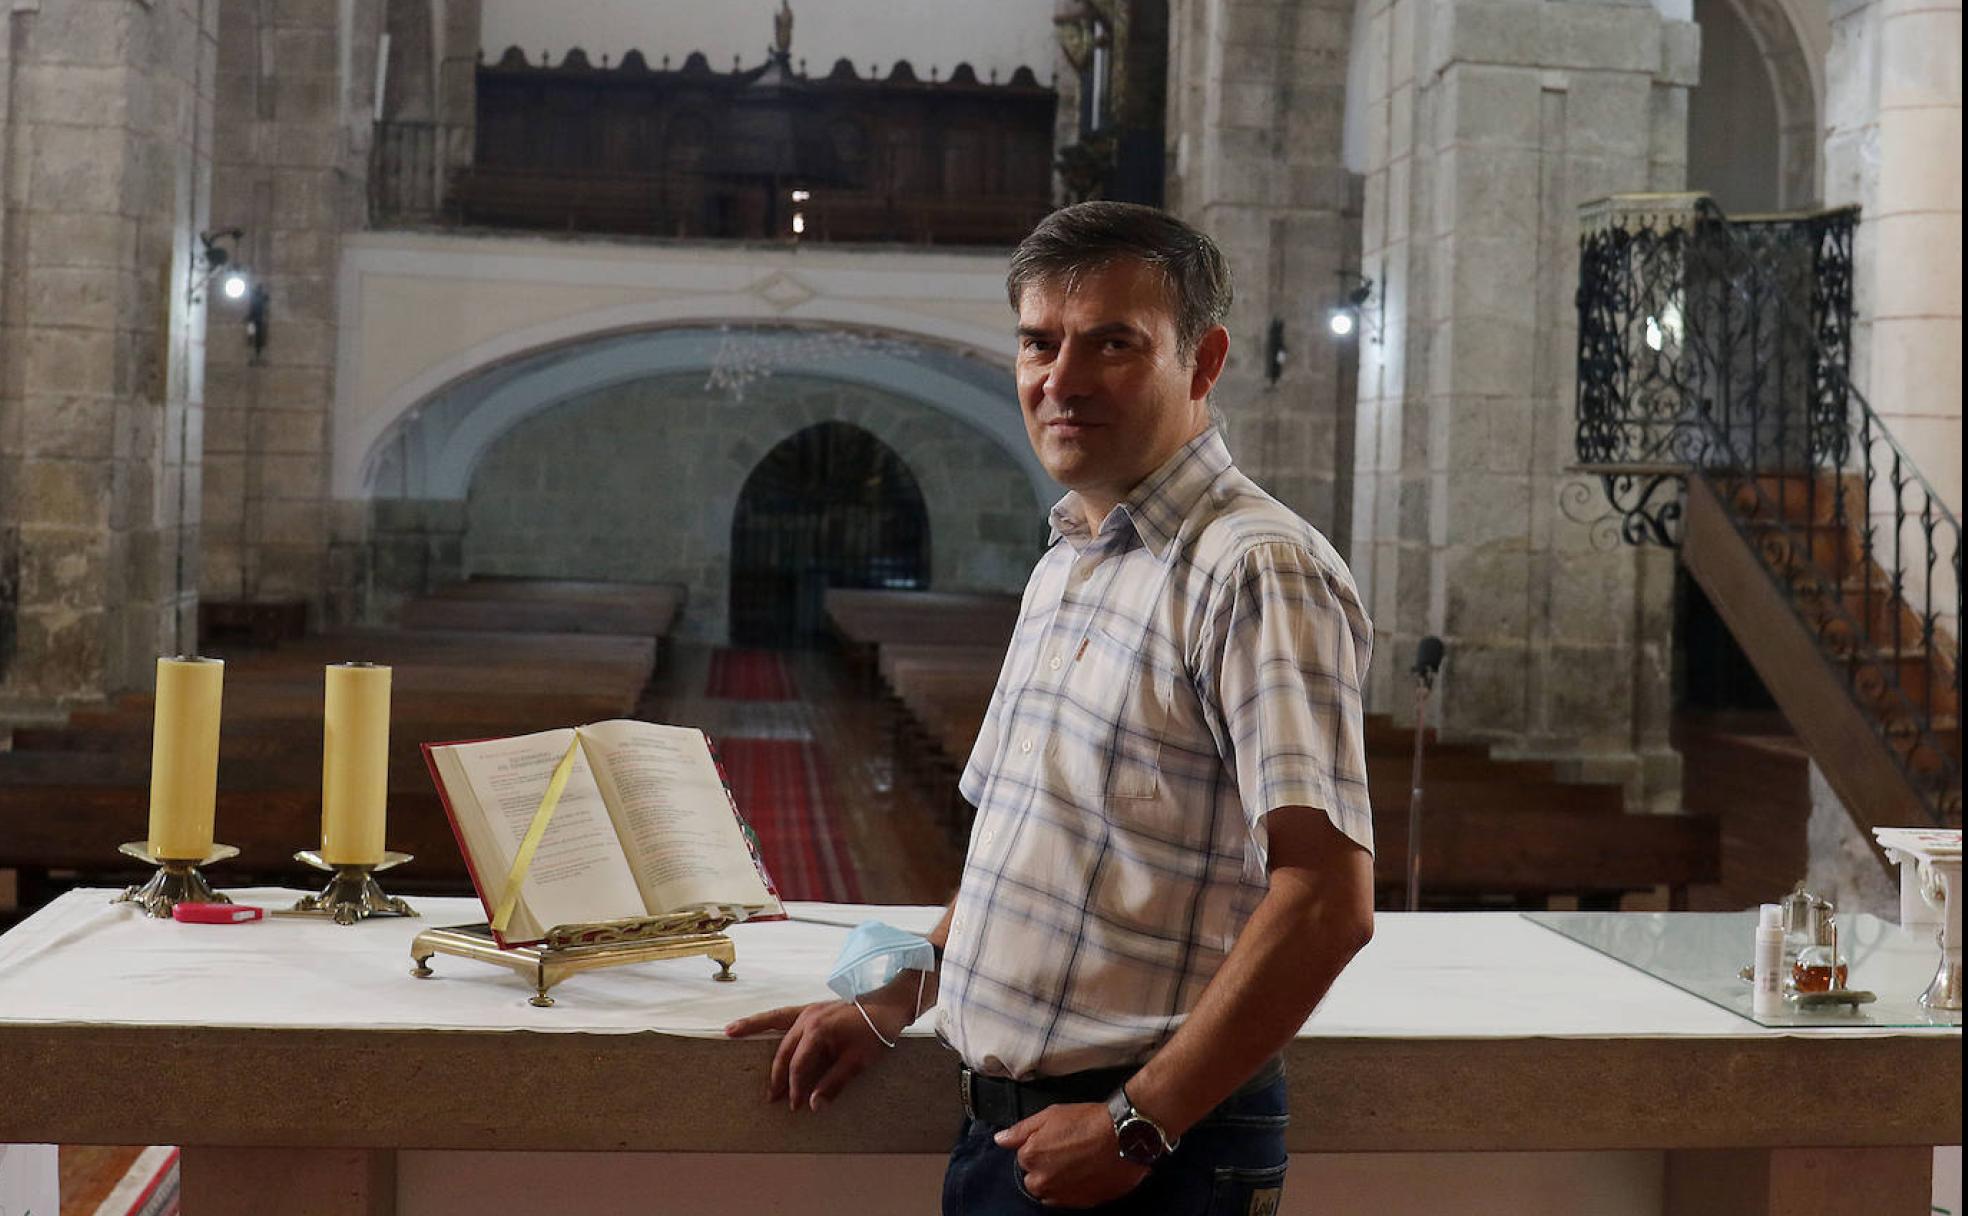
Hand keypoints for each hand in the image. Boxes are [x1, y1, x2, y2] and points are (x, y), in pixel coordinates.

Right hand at [723, 997, 905, 1111]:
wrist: (888, 1006)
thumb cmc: (875, 1033)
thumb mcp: (858, 1062)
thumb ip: (834, 1084)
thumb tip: (815, 1106)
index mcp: (818, 1031)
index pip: (798, 1066)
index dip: (795, 1088)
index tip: (796, 1105)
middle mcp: (807, 1018)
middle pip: (785, 1051)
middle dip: (777, 1075)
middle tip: (771, 1097)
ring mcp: (807, 1011)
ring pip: (774, 1022)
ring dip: (752, 1028)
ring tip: (729, 1032)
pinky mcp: (810, 1009)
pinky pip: (782, 1014)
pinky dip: (765, 1018)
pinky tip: (751, 1021)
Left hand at [995, 1102, 1148, 1208]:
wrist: (1125, 1136)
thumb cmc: (1089, 1121)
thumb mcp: (1050, 1114)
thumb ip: (1021, 1130)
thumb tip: (1001, 1139)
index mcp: (1031, 1158)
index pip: (1024, 1157)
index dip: (1040, 1146)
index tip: (1055, 1139)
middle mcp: (1043, 1181)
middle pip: (1035, 1178)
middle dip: (1046, 1167)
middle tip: (1068, 1150)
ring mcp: (1062, 1195)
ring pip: (1051, 1191)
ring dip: (1059, 1180)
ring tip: (1079, 1161)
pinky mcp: (1082, 1203)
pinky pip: (1069, 1199)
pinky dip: (1074, 1189)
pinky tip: (1087, 1172)